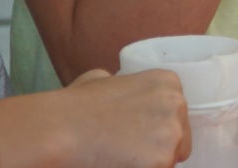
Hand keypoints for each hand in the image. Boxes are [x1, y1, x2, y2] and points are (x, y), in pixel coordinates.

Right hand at [43, 68, 189, 165]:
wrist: (58, 129)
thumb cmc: (73, 107)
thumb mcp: (100, 79)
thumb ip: (120, 83)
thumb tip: (112, 82)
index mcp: (167, 83)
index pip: (176, 114)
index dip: (155, 129)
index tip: (135, 134)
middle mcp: (176, 104)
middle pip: (179, 138)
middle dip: (157, 147)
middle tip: (126, 149)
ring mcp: (172, 133)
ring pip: (170, 159)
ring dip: (149, 162)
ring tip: (120, 156)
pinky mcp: (162, 160)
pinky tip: (120, 163)